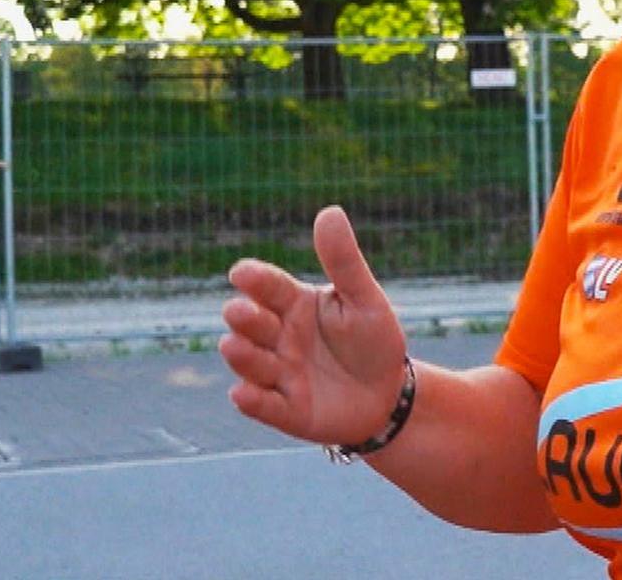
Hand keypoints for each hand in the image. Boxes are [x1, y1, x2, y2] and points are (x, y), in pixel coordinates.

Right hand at [218, 205, 408, 445]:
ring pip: (251, 363)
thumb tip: (329, 211)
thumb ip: (344, 261)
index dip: (254, 280)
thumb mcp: (363, 299)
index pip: (269, 287)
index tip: (241, 273)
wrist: (388, 395)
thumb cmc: (372, 341)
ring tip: (233, 345)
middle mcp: (278, 337)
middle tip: (239, 311)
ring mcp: (279, 374)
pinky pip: (264, 406)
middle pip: (253, 324)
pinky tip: (241, 394)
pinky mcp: (286, 410)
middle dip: (243, 318)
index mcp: (294, 304)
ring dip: (242, 356)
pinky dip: (252, 401)